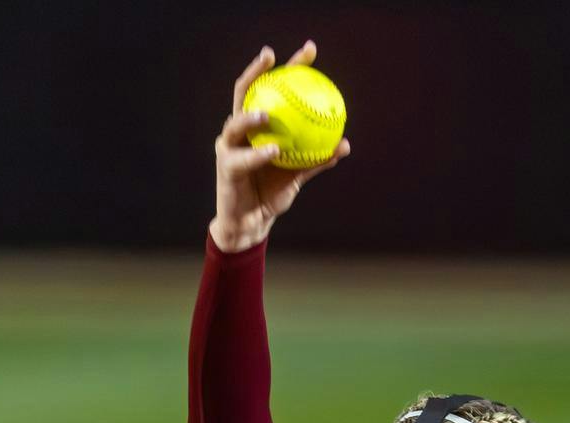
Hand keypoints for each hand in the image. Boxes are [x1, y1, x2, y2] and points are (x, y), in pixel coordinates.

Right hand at [209, 41, 352, 253]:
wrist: (251, 223)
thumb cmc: (271, 193)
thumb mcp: (298, 174)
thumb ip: (317, 159)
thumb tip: (345, 144)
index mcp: (258, 125)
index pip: (273, 88)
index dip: (289, 67)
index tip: (309, 51)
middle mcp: (240, 130)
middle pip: (245, 91)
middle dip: (257, 71)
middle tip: (272, 57)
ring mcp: (229, 146)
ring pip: (236, 123)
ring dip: (250, 116)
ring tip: (266, 113)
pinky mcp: (225, 167)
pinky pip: (243, 159)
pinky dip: (258, 155)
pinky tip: (274, 151)